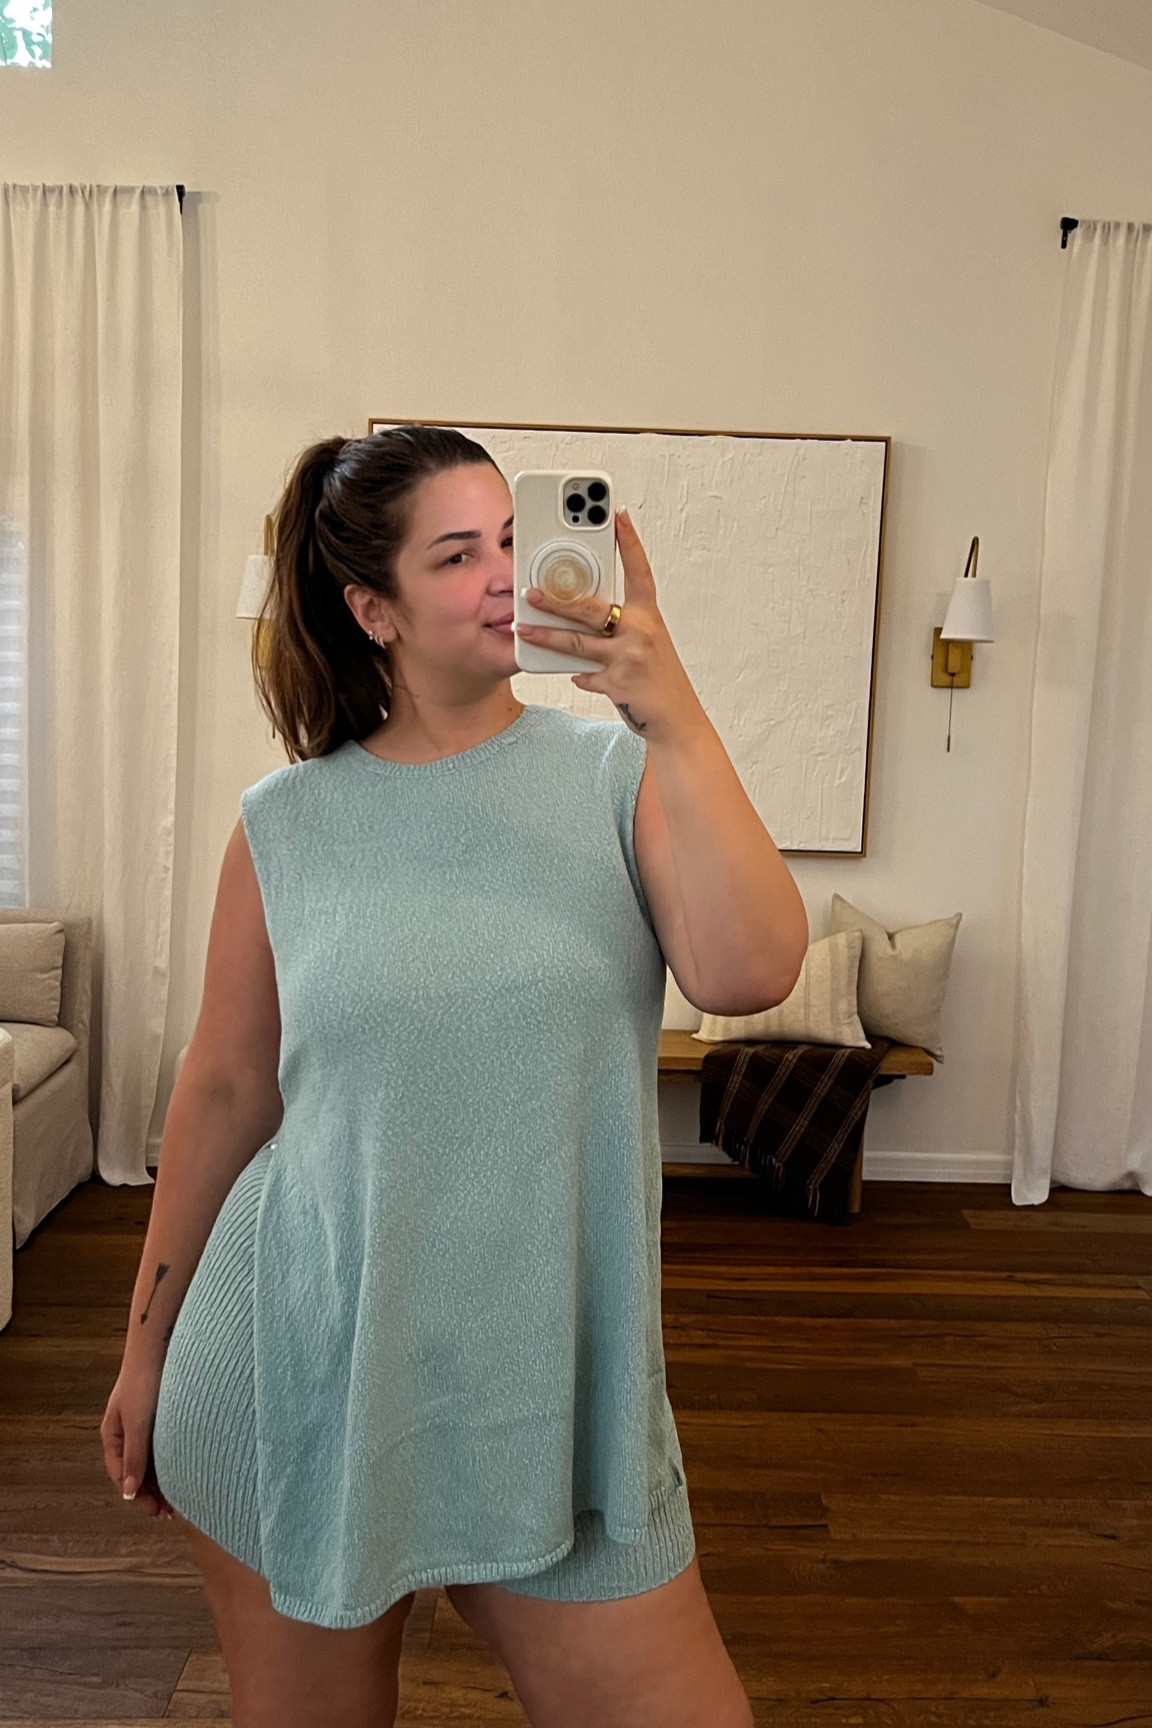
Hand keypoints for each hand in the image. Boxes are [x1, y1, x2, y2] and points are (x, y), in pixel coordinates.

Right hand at [100, 1364, 175, 1519]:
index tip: (154, 1511)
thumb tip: (128, 1492)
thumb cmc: (144, 1380)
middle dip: (151, 1492)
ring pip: (153, 1460)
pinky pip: (166, 1446)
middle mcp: (128, 1432)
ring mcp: (146, 1425)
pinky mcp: (164, 1417)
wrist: (161, 1344)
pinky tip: (186, 1472)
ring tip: (181, 1498)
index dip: (136, 1495)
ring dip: (164, 1479)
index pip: (120, 1474)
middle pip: (137, 1470)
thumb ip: (134, 1456)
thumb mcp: (138, 1422)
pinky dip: (173, 1461)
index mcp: (114, 1434)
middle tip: (170, 1512)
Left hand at [514, 508, 702, 740]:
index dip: (629, 542)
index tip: (617, 515)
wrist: (676, 719)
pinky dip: (578, 676)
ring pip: (578, 643)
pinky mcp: (618, 684)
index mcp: (649, 617)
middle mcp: (641, 632)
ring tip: (524, 628)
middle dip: (556, 600)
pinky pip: (586, 676)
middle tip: (530, 592)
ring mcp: (629, 658)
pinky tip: (573, 675)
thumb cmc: (659, 679)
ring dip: (547, 636)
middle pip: (591, 608)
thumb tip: (583, 617)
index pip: (639, 572)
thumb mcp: (646, 644)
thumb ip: (619, 627)